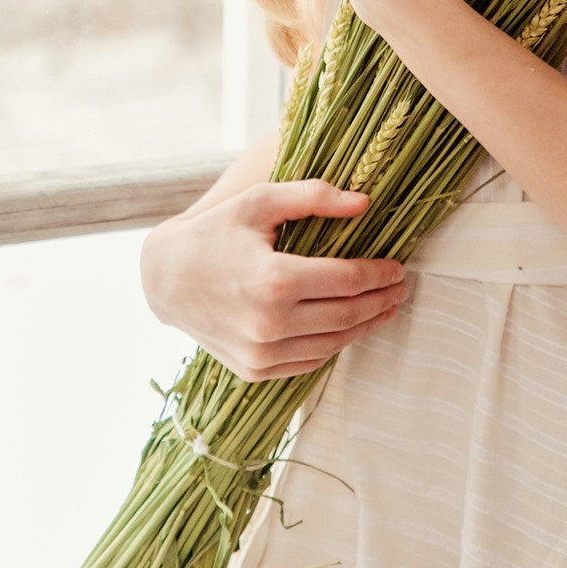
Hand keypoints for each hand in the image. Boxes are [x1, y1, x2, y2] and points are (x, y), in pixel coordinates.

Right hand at [140, 181, 411, 380]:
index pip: (347, 280)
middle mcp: (268, 324)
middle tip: (400, 289)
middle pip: (346, 315)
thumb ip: (312, 197)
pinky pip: (308, 361)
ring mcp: (261, 353)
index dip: (379, 274)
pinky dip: (333, 345)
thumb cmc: (216, 233)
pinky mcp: (254, 371)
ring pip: (332, 343)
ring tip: (383, 309)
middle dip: (380, 301)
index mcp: (273, 280)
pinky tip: (346, 328)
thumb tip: (364, 203)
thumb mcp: (260, 201)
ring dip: (364, 326)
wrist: (166, 279)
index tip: (398, 267)